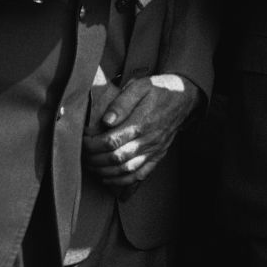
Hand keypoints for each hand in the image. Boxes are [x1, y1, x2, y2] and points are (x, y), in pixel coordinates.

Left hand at [82, 74, 200, 192]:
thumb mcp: (140, 86)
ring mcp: (154, 149)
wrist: (184, 97)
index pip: (111, 141)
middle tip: (83, 154)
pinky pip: (140, 174)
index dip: (92, 144)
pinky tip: (109, 178)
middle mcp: (148, 139)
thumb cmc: (159, 90)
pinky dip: (122, 180)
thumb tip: (106, 120)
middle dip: (94, 159)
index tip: (83, 140)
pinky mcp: (158, 155)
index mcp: (142, 122)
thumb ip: (122, 102)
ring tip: (91, 166)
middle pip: (116, 157)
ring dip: (104, 171)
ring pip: (126, 169)